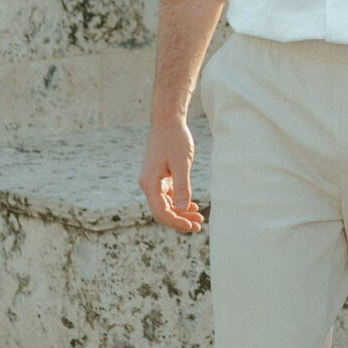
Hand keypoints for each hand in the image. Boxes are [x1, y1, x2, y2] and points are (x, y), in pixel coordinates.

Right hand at [140, 114, 203, 232]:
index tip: (192, 226)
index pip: (161, 212)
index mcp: (150, 183)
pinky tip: (192, 206)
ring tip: (199, 217)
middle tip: (199, 226)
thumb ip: (182, 186)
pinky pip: (168, 196)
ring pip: (166, 205)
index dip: (176, 222)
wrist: (168, 121)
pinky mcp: (160, 177)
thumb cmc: (174, 139)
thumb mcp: (181, 163)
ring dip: (181, 212)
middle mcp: (148, 185)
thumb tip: (182, 208)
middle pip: (163, 211)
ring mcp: (153, 181)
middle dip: (180, 220)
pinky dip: (179, 202)